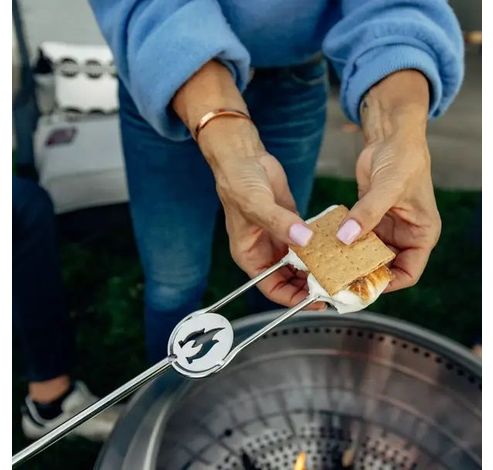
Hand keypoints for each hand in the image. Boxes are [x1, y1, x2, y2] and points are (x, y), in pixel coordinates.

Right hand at [200, 118, 325, 307]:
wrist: (244, 158)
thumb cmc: (239, 183)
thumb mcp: (256, 205)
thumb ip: (280, 223)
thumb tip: (305, 241)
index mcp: (250, 254)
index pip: (271, 287)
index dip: (292, 298)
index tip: (314, 301)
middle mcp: (265, 250)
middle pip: (288, 279)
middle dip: (308, 285)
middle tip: (333, 287)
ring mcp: (280, 238)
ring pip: (300, 262)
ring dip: (317, 267)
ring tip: (339, 272)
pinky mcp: (292, 224)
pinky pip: (308, 242)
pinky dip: (321, 246)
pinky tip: (337, 248)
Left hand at [336, 70, 440, 290]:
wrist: (390, 137)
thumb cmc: (403, 159)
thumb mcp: (388, 187)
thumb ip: (368, 213)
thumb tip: (346, 237)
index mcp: (421, 235)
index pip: (408, 273)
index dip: (387, 284)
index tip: (362, 285)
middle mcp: (404, 236)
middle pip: (384, 268)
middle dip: (364, 275)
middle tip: (339, 280)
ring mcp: (386, 229)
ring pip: (367, 255)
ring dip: (350, 260)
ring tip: (328, 267)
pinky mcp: (369, 219)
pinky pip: (355, 238)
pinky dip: (343, 243)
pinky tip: (326, 247)